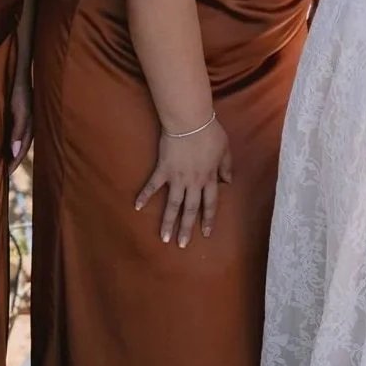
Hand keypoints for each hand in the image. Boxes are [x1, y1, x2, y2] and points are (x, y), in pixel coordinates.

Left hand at [8, 73, 32, 172]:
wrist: (19, 70)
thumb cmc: (20, 89)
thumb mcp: (20, 111)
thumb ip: (18, 131)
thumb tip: (14, 152)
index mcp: (28, 126)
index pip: (22, 149)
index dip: (14, 162)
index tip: (5, 175)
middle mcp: (25, 124)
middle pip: (19, 146)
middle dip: (12, 159)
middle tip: (1, 174)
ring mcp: (21, 118)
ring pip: (15, 139)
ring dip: (8, 151)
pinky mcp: (15, 113)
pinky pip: (10, 131)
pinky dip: (6, 140)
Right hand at [135, 115, 231, 247]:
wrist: (190, 121)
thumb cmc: (210, 132)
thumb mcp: (225, 149)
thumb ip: (226, 166)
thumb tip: (228, 182)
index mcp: (209, 177)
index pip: (210, 203)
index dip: (209, 219)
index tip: (206, 233)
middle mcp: (194, 182)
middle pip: (191, 209)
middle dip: (187, 228)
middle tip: (182, 245)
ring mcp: (177, 177)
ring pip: (173, 204)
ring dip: (168, 221)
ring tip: (164, 237)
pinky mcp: (163, 169)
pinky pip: (153, 185)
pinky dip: (145, 195)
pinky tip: (137, 207)